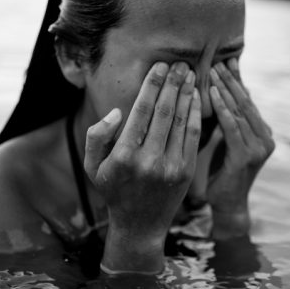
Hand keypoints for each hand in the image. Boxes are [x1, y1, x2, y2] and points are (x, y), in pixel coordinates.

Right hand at [84, 61, 201, 272]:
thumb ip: (97, 136)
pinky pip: (192, 136)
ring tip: (190, 74)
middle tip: (179, 63)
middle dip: (172, 83)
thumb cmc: (114, 190)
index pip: (140, 111)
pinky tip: (196, 97)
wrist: (140, 225)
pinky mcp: (186, 172)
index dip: (152, 85)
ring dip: (186, 94)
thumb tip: (117, 112)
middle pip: (164, 111)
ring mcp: (170, 167)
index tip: (159, 66)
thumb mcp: (93, 166)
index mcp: (123, 156)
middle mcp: (148, 161)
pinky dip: (196, 114)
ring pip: (181, 121)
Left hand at [207, 58, 274, 236]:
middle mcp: (265, 137)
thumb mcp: (223, 140)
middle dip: (230, 80)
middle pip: (245, 101)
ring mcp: (259, 147)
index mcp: (262, 131)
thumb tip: (216, 90)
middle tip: (216, 60)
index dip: (237, 79)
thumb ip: (225, 119)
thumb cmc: (220, 172)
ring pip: (239, 111)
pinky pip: (233, 127)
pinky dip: (222, 108)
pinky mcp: (248, 156)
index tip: (225, 59)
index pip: (248, 100)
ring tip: (211, 71)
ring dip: (224, 89)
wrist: (226, 204)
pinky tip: (211, 94)